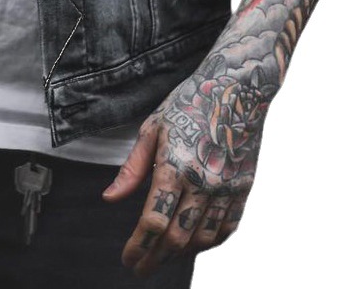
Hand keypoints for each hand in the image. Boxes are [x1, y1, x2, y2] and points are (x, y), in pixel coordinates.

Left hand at [101, 69, 272, 276]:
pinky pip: (227, 228)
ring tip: (163, 254)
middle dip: (154, 258)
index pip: (153, 222)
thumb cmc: (190, 102)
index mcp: (175, 166)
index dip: (137, 247)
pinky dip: (208, 242)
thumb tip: (109, 198)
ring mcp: (227, 188)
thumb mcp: (153, 128)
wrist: (237, 87)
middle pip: (176, 238)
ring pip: (202, 239)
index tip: (127, 259)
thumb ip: (132, 169)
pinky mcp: (244, 187)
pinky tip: (194, 242)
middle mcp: (203, 182)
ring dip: (180, 254)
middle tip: (139, 267)